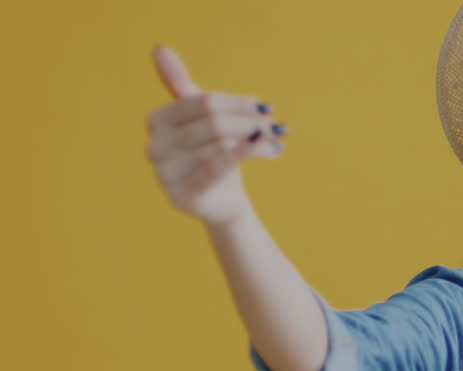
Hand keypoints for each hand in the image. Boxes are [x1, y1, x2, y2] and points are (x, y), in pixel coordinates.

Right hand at [145, 45, 283, 225]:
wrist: (222, 202)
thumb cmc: (213, 154)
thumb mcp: (200, 118)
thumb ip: (181, 85)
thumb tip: (159, 48)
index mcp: (156, 121)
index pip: (204, 102)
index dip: (239, 104)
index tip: (267, 109)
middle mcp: (154, 146)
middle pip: (213, 122)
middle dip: (250, 122)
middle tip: (279, 127)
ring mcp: (164, 173)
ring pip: (219, 143)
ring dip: (256, 139)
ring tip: (277, 141)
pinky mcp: (183, 195)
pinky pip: (218, 167)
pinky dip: (247, 153)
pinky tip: (272, 150)